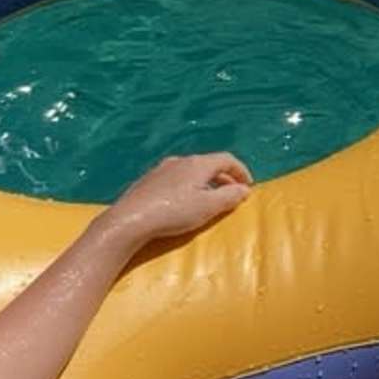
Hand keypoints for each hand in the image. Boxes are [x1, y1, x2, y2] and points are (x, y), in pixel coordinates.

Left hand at [105, 151, 251, 246]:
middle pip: (208, 164)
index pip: (226, 159)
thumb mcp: (208, 207)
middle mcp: (180, 161)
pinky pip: (176, 178)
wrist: (130, 220)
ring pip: (191, 171)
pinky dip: (188, 186)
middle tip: (232, 193)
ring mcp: (161, 169)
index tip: (248, 185)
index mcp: (197, 164)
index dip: (241, 170)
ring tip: (209, 198)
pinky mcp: (148, 181)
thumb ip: (229, 197)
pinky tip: (183, 202)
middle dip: (224, 177)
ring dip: (205, 182)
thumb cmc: (173, 213)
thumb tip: (244, 189)